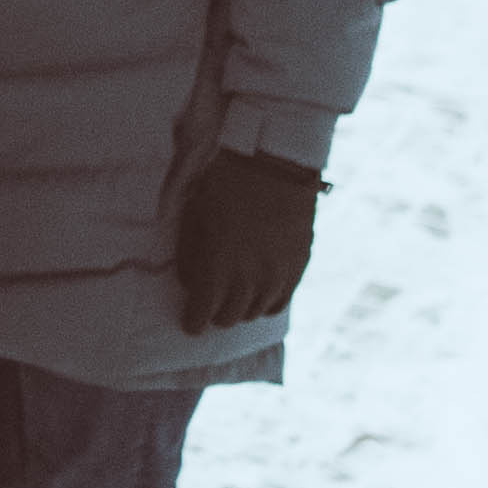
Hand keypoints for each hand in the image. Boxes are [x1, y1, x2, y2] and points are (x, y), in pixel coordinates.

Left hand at [175, 149, 323, 334]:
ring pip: (254, 312)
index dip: (193, 321)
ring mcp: (277, 276)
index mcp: (219, 270)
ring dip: (240, 307)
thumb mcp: (195, 219)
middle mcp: (249, 281)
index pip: (201, 315)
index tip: (190, 322)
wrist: (274, 165)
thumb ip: (191, 258)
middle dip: (214, 314)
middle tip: (209, 306)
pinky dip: (265, 303)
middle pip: (228, 318)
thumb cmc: (225, 187)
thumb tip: (191, 285)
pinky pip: (280, 302)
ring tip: (233, 296)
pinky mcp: (298, 267)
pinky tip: (258, 295)